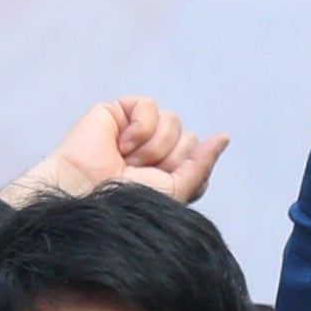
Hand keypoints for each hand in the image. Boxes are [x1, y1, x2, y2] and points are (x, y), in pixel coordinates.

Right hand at [0, 99, 228, 207]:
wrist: (86, 194)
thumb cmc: (126, 202)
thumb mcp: (175, 190)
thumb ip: (202, 164)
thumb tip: (224, 137)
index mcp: (170, 172)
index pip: (200, 158)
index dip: (184, 173)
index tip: (161, 187)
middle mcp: (157, 151)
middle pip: (189, 139)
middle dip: (169, 160)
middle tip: (139, 175)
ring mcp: (138, 131)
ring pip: (174, 122)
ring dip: (153, 148)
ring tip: (127, 162)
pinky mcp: (119, 113)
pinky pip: (150, 107)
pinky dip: (139, 128)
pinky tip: (121, 144)